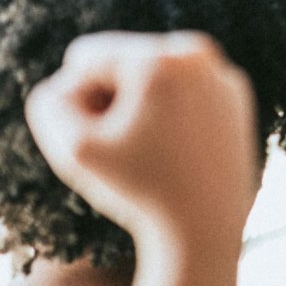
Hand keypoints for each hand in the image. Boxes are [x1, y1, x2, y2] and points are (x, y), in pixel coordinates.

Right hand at [25, 31, 257, 252]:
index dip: (80, 104)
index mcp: (161, 59)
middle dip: (112, 100)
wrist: (206, 229)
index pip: (86, 60)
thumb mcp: (74, 149)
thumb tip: (70, 82)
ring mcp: (223, 75)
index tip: (107, 142)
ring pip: (152, 76)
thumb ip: (49, 102)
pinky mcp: (237, 97)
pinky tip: (174, 149)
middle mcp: (199, 55)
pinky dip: (170, 113)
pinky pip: (183, 91)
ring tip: (151, 150)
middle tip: (131, 149)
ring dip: (138, 106)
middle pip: (122, 62)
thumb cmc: (141, 191)